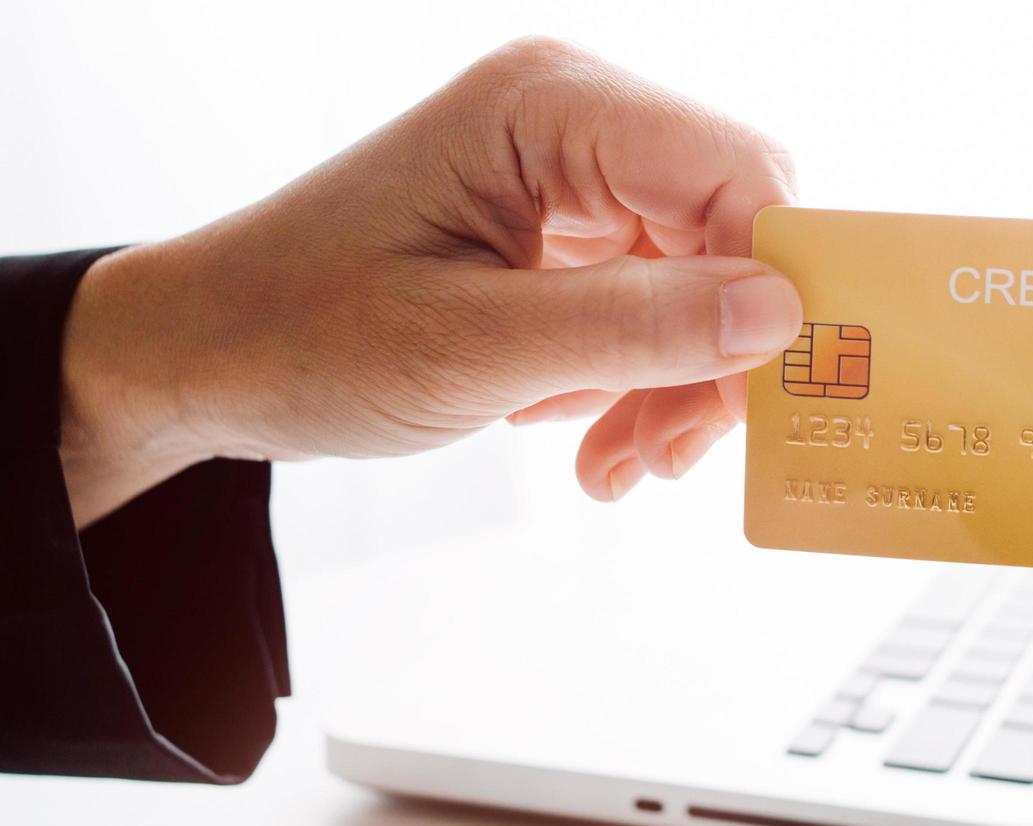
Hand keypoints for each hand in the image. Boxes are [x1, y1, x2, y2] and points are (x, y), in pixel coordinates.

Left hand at [57, 37, 798, 524]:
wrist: (203, 357)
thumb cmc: (298, 333)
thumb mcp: (472, 347)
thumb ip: (636, 328)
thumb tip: (780, 315)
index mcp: (550, 104)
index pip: (734, 172)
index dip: (773, 281)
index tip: (763, 393)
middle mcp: (579, 117)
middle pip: (736, 227)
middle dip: (724, 350)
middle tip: (675, 451)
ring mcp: (580, 171)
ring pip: (713, 279)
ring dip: (686, 384)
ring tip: (624, 466)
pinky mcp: (575, 227)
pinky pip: (667, 302)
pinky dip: (649, 381)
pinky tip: (604, 441)